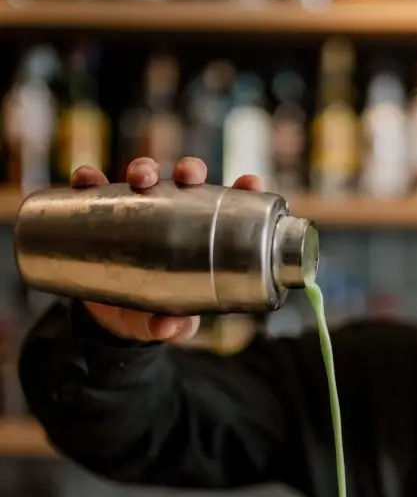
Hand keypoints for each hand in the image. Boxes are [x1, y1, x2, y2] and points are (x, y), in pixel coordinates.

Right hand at [71, 158, 263, 342]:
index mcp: (202, 233)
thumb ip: (174, 327)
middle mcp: (173, 214)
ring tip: (141, 178)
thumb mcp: (170, 325)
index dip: (242, 189)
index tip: (249, 181)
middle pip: (187, 180)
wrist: (112, 319)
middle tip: (188, 176)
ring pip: (144, 176)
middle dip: (190, 169)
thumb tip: (167, 328)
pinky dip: (89, 180)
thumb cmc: (157, 315)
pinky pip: (95, 190)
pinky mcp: (103, 213)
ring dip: (144, 168)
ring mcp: (138, 210)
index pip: (229, 205)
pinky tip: (87, 181)